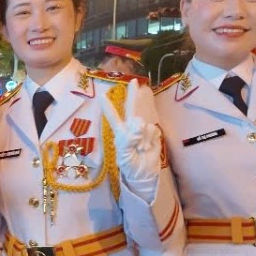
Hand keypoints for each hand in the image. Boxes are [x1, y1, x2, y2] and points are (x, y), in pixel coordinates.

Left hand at [104, 80, 161, 198]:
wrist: (145, 175)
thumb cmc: (130, 167)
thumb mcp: (124, 157)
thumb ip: (129, 140)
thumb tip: (139, 123)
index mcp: (120, 133)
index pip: (113, 117)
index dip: (108, 107)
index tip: (102, 95)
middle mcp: (131, 128)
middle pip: (131, 109)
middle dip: (132, 95)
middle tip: (134, 81)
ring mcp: (143, 130)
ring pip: (144, 124)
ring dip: (143, 138)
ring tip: (141, 149)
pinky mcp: (154, 134)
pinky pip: (153, 130)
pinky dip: (151, 139)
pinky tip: (148, 147)